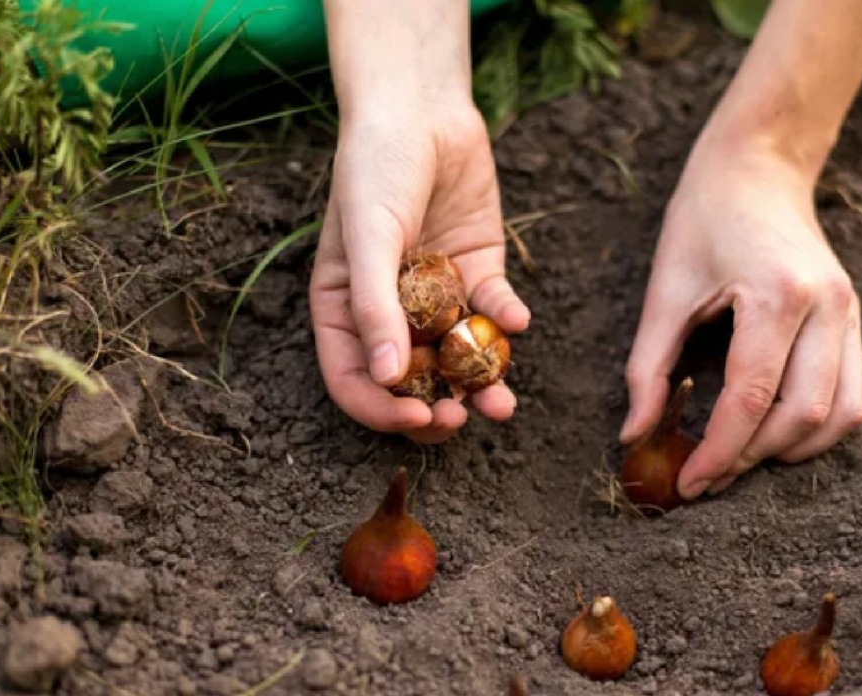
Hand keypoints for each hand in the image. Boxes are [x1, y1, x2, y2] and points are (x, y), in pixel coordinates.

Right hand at [309, 101, 529, 445]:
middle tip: (462, 419)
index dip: (382, 409)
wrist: (422, 110)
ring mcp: (436, 297)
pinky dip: (506, 321)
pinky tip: (517, 319)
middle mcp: (390, 312)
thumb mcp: (367, 237)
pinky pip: (493, 312)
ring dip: (481, 385)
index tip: (417, 416)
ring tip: (503, 404)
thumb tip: (387, 378)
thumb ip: (374, 307)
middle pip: (410, 382)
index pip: (356, 381)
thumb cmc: (374, 168)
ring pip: (458, 357)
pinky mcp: (478, 273)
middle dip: (436, 408)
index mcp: (345, 311)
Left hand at [620, 143, 861, 499]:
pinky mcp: (856, 322)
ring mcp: (850, 315)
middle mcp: (828, 307)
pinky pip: (853, 398)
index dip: (718, 451)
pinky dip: (817, 430)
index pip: (752, 398)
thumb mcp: (664, 290)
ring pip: (840, 416)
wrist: (758, 169)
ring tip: (738, 459)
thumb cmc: (703, 221)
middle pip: (802, 416)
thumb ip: (648, 368)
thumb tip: (634, 437)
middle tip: (705, 477)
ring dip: (790, 452)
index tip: (687, 484)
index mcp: (778, 294)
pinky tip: (773, 435)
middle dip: (750, 458)